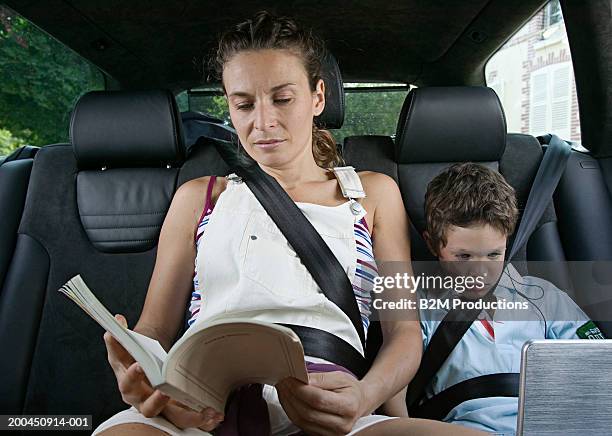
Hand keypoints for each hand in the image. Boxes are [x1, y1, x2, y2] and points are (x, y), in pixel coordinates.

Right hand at [103, 314, 223, 429]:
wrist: (144, 368)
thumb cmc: (133, 358)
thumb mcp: (124, 347)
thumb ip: (120, 336)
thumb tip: (117, 320)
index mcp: (129, 386)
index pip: (127, 383)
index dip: (132, 375)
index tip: (139, 365)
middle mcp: (144, 401)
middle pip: (149, 409)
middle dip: (158, 401)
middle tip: (165, 391)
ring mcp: (162, 409)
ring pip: (174, 418)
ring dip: (190, 417)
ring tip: (205, 412)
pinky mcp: (176, 412)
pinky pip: (189, 419)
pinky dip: (203, 420)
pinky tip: (216, 416)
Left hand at [276, 371, 365, 435]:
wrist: (359, 404)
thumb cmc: (350, 390)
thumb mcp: (341, 377)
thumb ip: (322, 378)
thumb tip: (304, 379)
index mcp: (349, 406)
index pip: (318, 399)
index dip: (301, 389)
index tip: (291, 378)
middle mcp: (342, 424)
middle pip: (308, 412)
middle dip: (291, 395)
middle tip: (283, 381)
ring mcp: (332, 434)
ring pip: (301, 421)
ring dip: (288, 404)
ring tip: (284, 389)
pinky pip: (301, 425)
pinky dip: (291, 411)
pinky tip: (289, 399)